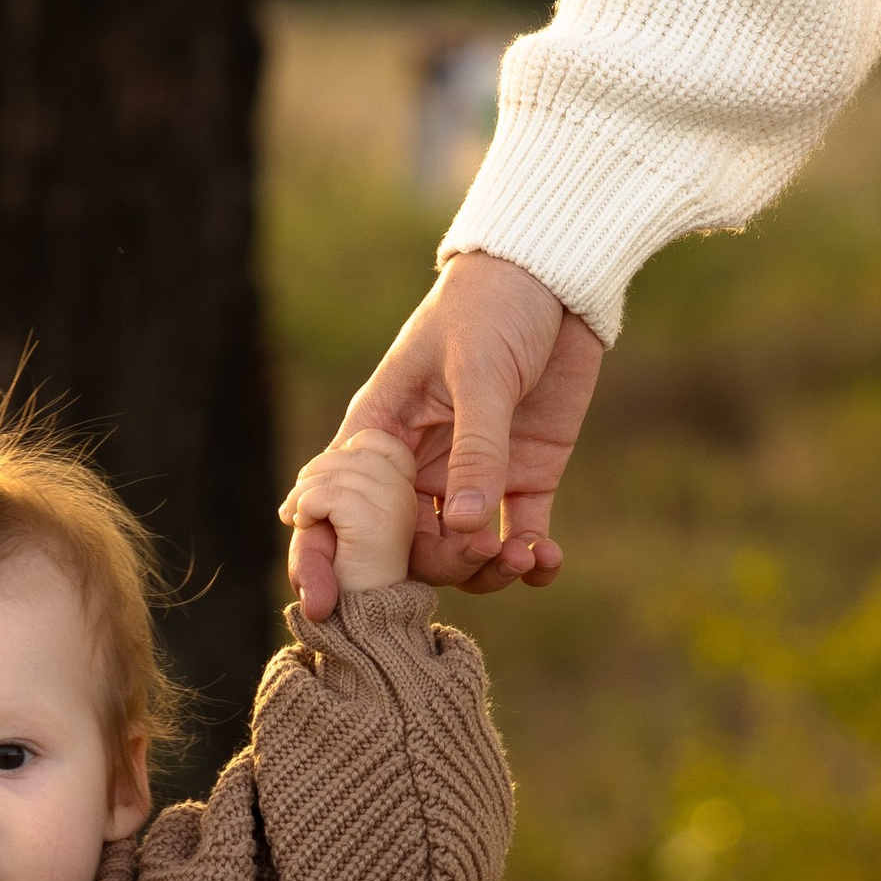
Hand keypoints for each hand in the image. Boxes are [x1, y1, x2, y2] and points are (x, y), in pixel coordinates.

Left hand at [281, 426, 421, 595]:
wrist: (362, 623)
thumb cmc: (344, 573)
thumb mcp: (333, 523)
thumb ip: (327, 487)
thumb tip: (313, 471)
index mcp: (403, 488)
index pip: (374, 440)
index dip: (340, 455)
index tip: (323, 489)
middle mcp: (405, 494)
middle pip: (352, 449)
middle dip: (315, 472)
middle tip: (302, 508)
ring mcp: (395, 506)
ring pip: (337, 469)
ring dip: (305, 492)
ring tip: (302, 519)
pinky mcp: (377, 524)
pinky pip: (330, 494)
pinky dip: (306, 506)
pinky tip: (305, 524)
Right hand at [284, 252, 604, 619]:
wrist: (556, 276)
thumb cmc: (493, 304)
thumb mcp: (478, 369)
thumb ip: (475, 447)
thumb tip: (464, 526)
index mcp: (381, 434)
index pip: (338, 509)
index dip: (324, 559)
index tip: (327, 604)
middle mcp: (418, 466)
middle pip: (407, 546)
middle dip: (441, 565)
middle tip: (484, 553)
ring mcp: (472, 476)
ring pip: (464, 552)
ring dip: (489, 569)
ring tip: (524, 556)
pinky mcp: (523, 477)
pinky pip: (518, 535)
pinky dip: (531, 558)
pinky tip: (547, 558)